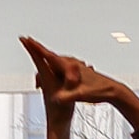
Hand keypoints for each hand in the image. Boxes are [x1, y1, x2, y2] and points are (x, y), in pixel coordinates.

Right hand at [19, 35, 133, 111]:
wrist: (113, 91)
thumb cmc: (98, 92)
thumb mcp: (80, 96)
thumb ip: (67, 97)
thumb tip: (56, 99)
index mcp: (69, 66)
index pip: (48, 55)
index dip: (35, 47)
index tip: (26, 39)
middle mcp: (72, 63)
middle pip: (50, 56)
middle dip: (37, 49)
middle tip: (26, 41)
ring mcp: (76, 66)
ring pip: (57, 61)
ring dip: (46, 58)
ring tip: (35, 51)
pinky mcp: (79, 71)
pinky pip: (62, 66)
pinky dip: (55, 66)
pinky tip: (54, 66)